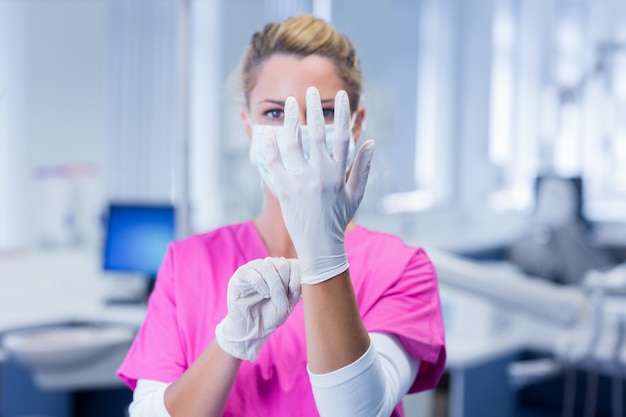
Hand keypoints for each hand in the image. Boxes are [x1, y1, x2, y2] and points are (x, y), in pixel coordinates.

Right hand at [215, 257, 300, 360]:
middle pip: (282, 264)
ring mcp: (254, 268)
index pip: (294, 263)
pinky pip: (252, 274)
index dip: (297, 279)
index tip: (295, 296)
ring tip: (275, 302)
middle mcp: (269, 265)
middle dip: (286, 285)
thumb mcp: (289, 303)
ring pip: (268, 268)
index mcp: (282, 270)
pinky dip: (261, 286)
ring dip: (275, 288)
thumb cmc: (271, 316)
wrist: (252, 330)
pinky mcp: (240, 275)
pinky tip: (263, 295)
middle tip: (284, 303)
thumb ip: (296, 288)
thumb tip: (304, 275)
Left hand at [263, 87, 374, 283]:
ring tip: (290, 102)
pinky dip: (272, 147)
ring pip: (295, 145)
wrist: (320, 246)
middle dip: (314, 110)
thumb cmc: (339, 219)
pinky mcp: (285, 191)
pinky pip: (276, 164)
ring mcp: (302, 183)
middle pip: (317, 135)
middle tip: (310, 90)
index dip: (343, 115)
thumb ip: (363, 168)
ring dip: (292, 121)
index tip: (341, 96)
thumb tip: (370, 142)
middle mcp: (321, 175)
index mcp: (339, 174)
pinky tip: (269, 131)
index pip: (343, 138)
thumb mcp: (356, 195)